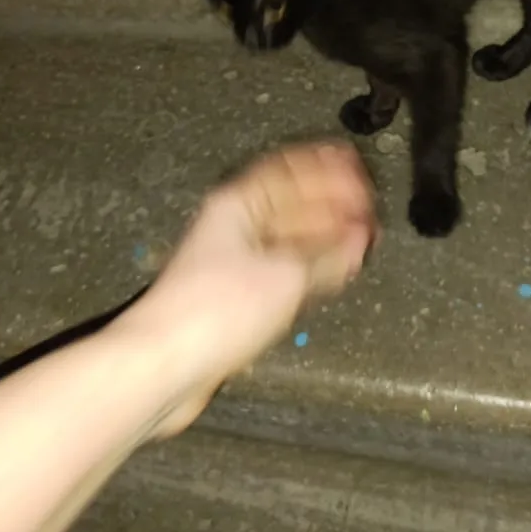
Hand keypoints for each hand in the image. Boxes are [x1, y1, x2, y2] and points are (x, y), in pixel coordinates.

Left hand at [113, 142, 377, 435]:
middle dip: (330, 202)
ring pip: (288, 236)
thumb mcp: (285, 277)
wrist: (164, 364)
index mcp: (238, 204)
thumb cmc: (209, 312)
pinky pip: (281, 269)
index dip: (327, 167)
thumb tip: (357, 242)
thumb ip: (328, 257)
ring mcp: (232, 262)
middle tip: (366, 205)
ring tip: (358, 236)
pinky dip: (309, 265)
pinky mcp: (234, 296)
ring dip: (323, 235)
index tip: (357, 169)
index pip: (290, 169)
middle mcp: (233, 227)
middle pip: (290, 202)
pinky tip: (330, 272)